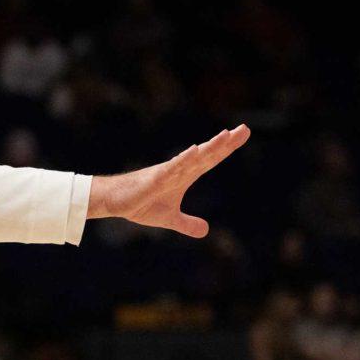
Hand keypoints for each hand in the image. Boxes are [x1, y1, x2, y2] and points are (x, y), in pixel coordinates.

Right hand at [87, 125, 250, 237]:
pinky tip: (195, 151)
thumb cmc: (140, 204)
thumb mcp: (169, 218)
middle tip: (244, 129)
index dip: (227, 148)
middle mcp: (179, 170)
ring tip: (225, 136)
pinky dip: (184, 160)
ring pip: (192, 158)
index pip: (210, 159)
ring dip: (208, 147)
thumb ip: (187, 223)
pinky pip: (171, 168)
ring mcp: (167, 172)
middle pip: (207, 154)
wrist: (115, 202)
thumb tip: (206, 231)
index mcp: (185, 176)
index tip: (242, 133)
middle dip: (225, 143)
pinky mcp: (154, 179)